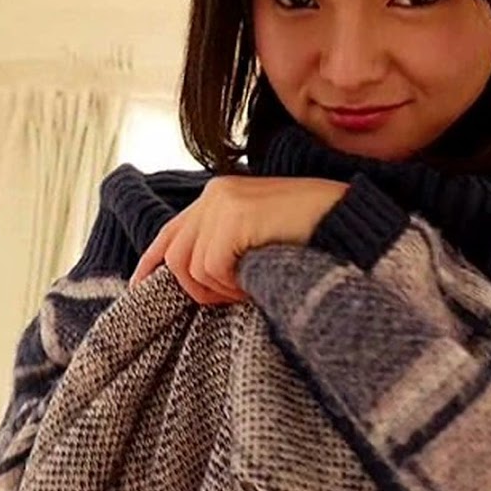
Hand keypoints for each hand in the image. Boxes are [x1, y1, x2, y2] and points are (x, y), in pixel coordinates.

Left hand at [129, 176, 348, 304]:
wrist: (350, 225)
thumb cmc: (312, 240)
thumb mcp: (259, 242)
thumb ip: (226, 249)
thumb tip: (188, 279)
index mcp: (220, 196)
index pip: (171, 233)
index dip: (151, 262)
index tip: (139, 287)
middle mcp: (215, 194)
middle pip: (174, 256)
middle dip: (197, 289)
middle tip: (234, 297)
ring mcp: (223, 203)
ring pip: (189, 268)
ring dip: (218, 290)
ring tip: (251, 287)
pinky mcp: (233, 218)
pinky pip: (210, 269)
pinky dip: (232, 286)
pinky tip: (257, 281)